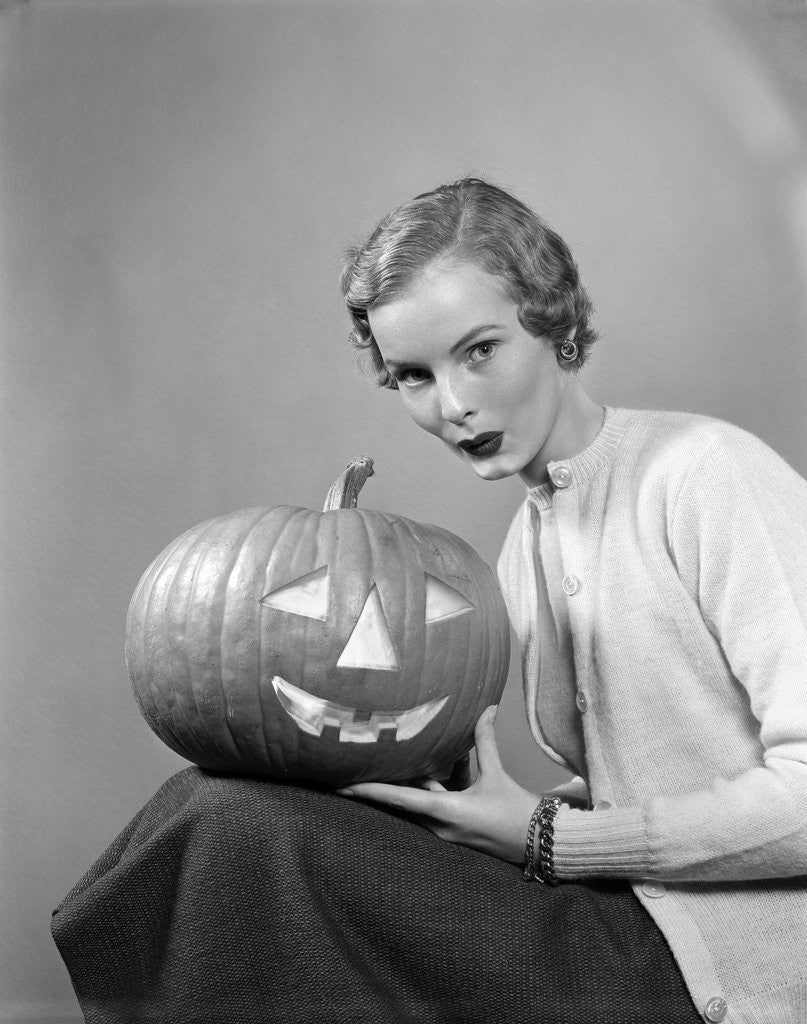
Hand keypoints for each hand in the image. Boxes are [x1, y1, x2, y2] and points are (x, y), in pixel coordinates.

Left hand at [338, 705, 539, 864]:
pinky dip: (436, 786)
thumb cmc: (516, 812)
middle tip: (357, 764)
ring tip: (398, 757)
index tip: (341, 786)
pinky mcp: (454, 831)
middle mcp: (438, 825)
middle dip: (385, 781)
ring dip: (417, 779)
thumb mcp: (498, 774)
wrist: (541, 844)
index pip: (397, 799)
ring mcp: (445, 831)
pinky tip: (443, 766)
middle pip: (403, 799)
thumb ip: (485, 741)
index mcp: (444, 811)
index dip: (368, 790)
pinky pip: (436, 805)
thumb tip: (487, 708)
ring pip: (420, 800)